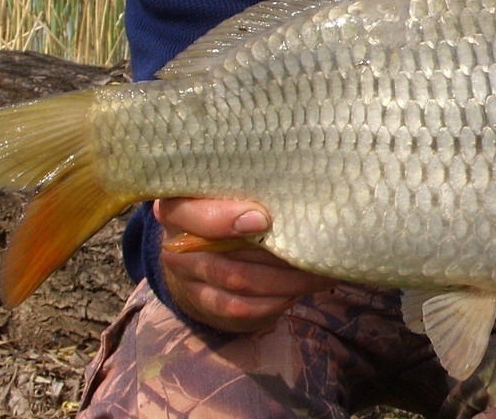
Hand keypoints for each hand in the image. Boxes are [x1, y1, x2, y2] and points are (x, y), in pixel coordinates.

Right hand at [154, 197, 334, 332]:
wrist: (198, 247)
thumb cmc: (224, 204)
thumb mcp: (227, 188)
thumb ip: (248, 188)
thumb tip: (293, 186)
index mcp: (178, 205)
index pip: (193, 215)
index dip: (225, 220)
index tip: (263, 220)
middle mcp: (176, 245)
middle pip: (225, 258)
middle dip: (277, 258)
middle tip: (316, 250)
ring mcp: (188, 278)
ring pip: (239, 284)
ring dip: (284, 282)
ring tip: (318, 273)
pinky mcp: (204, 304)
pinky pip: (241, 309)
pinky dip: (274, 301)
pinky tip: (298, 290)